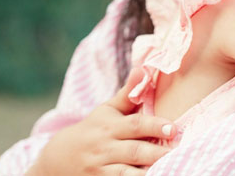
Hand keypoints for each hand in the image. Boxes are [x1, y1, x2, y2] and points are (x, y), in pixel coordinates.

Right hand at [26, 68, 176, 175]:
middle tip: (179, 152)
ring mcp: (100, 169)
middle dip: (156, 152)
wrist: (56, 160)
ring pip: (126, 173)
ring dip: (146, 172)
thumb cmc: (92, 131)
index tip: (173, 129)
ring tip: (168, 168)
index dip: (154, 126)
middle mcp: (104, 148)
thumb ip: (128, 94)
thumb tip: (143, 68)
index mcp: (109, 126)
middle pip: (134, 151)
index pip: (135, 125)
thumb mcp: (106, 111)